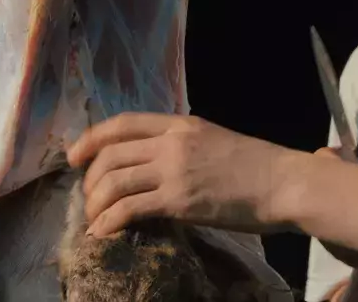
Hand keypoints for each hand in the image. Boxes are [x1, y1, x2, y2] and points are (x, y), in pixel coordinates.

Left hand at [65, 112, 300, 237]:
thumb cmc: (256, 166)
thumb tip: (155, 164)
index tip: (74, 156)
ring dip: (95, 204)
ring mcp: (174, 170)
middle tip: (89, 199)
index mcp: (181, 123)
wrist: (283, 183)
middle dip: (89, 180)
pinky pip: (128, 209)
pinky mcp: (179, 200)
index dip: (91, 139)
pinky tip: (104, 233)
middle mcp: (172, 142)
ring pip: (113, 182)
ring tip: (95, 220)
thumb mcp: (214, 141)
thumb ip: (183, 146)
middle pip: (110, 155)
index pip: (123, 123)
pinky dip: (108, 222)